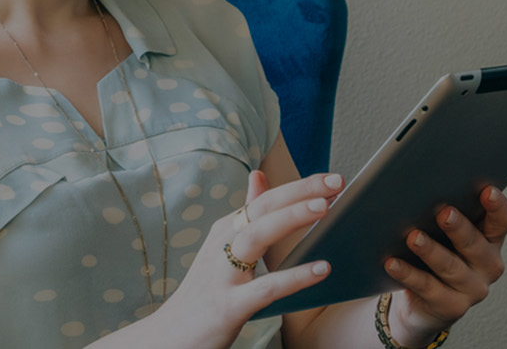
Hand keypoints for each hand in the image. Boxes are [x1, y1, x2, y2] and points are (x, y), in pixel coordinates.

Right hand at [154, 169, 344, 346]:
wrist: (169, 337)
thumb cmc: (205, 292)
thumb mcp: (222, 248)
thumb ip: (245, 214)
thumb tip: (259, 175)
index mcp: (225, 231)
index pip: (264, 200)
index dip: (298, 187)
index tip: (331, 179)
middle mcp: (221, 246)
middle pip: (262, 209)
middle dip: (299, 192)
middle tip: (336, 182)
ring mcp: (222, 276)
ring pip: (257, 237)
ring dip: (291, 218)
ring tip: (325, 208)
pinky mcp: (228, 307)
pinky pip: (266, 288)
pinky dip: (295, 277)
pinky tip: (321, 269)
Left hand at [381, 186, 506, 343]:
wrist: (423, 299)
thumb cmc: (435, 250)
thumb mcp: (443, 229)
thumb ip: (444, 206)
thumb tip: (421, 175)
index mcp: (491, 238)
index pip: (504, 220)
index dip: (498, 205)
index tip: (486, 190)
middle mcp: (489, 264)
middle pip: (477, 244)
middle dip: (459, 228)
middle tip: (443, 211)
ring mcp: (472, 289)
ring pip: (451, 267)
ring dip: (431, 251)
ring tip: (412, 236)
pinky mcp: (450, 307)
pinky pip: (427, 288)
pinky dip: (407, 273)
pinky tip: (391, 262)